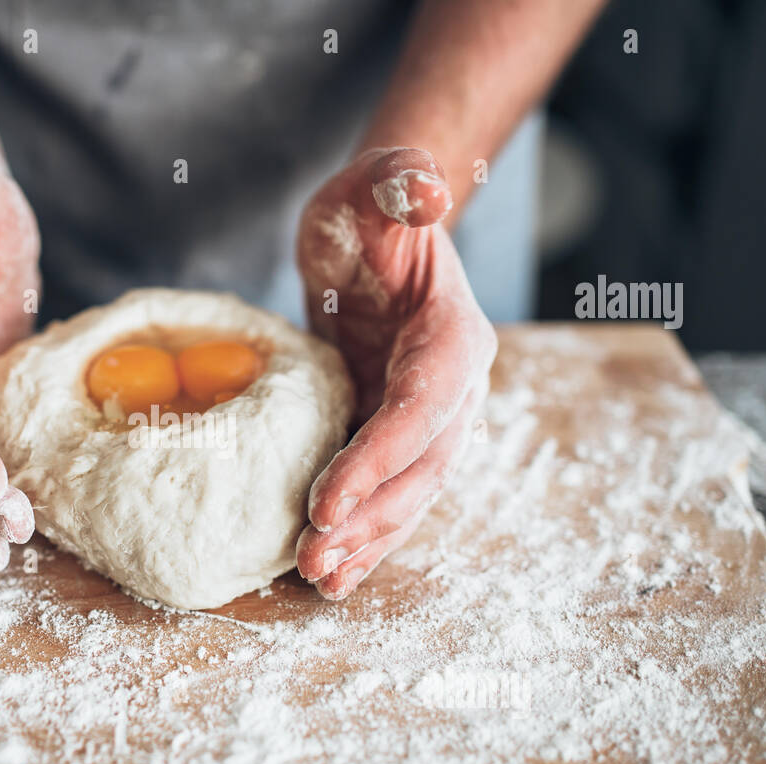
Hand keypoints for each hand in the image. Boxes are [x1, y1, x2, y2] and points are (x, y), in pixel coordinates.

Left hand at [295, 147, 497, 599]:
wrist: (375, 242)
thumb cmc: (371, 212)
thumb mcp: (373, 184)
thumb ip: (398, 184)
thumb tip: (423, 192)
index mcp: (452, 336)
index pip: (422, 407)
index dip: (379, 458)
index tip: (327, 500)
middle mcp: (453, 389)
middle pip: (420, 469)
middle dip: (369, 518)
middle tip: (312, 557)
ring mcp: (429, 420)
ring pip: (408, 496)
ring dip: (366, 541)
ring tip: (318, 578)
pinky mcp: (397, 438)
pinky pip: (388, 496)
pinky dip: (364, 536)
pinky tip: (332, 575)